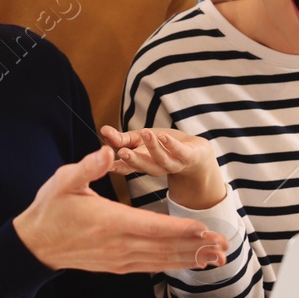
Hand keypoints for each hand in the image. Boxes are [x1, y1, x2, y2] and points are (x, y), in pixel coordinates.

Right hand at [13, 147, 227, 271]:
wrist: (35, 245)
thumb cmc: (51, 209)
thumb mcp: (65, 181)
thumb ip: (88, 167)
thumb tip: (108, 151)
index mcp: (111, 222)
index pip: (154, 227)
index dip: (182, 229)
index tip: (206, 228)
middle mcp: (119, 245)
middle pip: (165, 247)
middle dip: (196, 246)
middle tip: (223, 246)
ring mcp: (119, 259)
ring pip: (161, 260)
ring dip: (189, 258)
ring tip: (215, 257)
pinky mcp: (117, 266)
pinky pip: (150, 266)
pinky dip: (171, 264)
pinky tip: (187, 262)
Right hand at [100, 125, 225, 209]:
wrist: (195, 152)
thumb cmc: (164, 145)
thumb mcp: (140, 139)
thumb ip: (122, 138)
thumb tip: (103, 130)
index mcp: (142, 164)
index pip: (126, 167)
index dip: (116, 166)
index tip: (106, 162)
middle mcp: (156, 167)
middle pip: (143, 166)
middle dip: (132, 160)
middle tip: (121, 152)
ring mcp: (173, 164)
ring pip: (161, 159)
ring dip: (153, 147)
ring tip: (144, 133)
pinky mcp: (188, 157)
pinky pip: (179, 152)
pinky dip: (171, 145)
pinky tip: (163, 136)